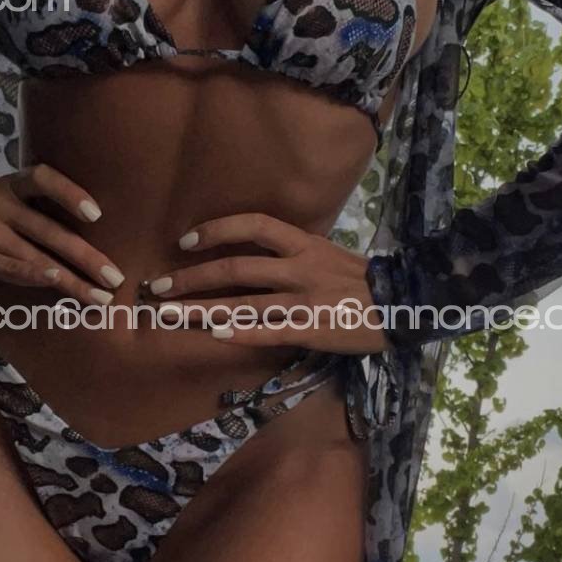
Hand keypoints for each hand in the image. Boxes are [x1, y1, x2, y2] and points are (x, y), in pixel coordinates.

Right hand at [0, 164, 124, 304]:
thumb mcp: (4, 194)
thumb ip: (37, 205)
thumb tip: (89, 227)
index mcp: (12, 185)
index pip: (42, 179)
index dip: (69, 193)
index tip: (96, 214)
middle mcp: (1, 205)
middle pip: (50, 231)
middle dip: (87, 257)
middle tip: (115, 278)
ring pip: (37, 257)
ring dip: (71, 280)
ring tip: (99, 297)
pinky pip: (11, 268)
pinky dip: (35, 276)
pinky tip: (57, 285)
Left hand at [144, 212, 388, 353]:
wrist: (404, 305)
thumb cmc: (363, 282)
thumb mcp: (328, 254)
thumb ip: (293, 253)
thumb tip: (254, 253)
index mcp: (304, 244)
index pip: (252, 226)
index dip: (216, 231)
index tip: (185, 243)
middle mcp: (299, 267)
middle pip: (235, 269)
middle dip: (190, 279)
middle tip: (156, 289)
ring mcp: (304, 300)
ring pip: (243, 303)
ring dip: (201, 309)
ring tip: (168, 315)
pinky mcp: (311, 329)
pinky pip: (269, 330)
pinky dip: (240, 332)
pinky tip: (213, 335)